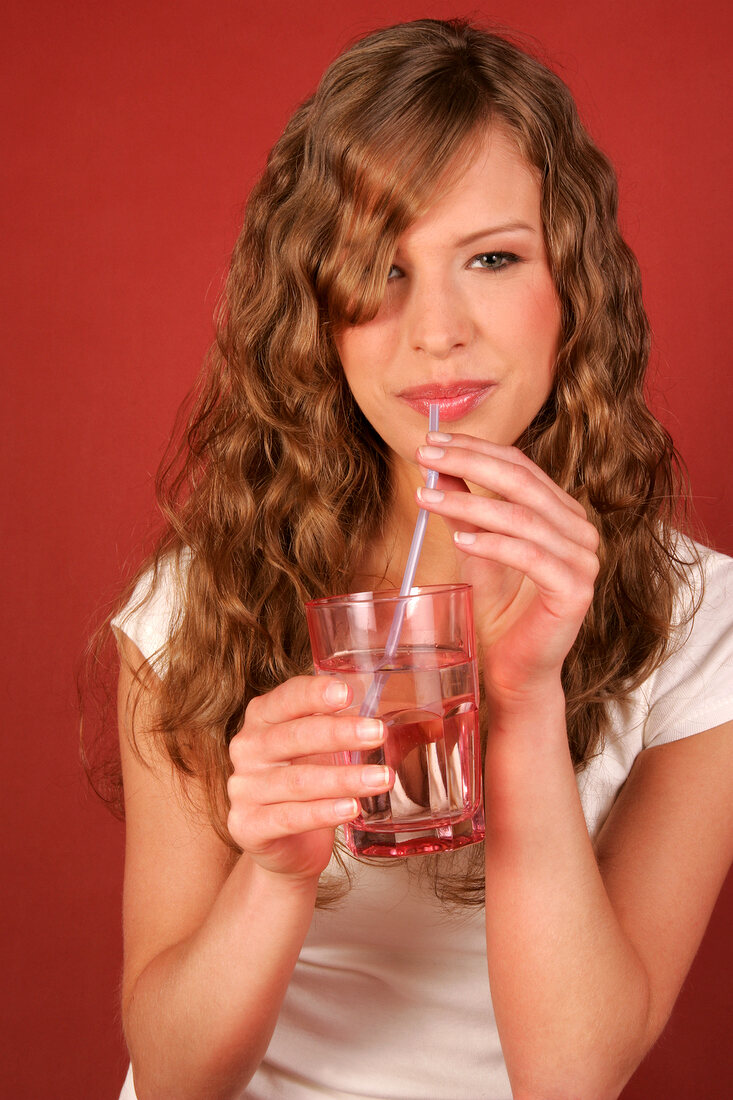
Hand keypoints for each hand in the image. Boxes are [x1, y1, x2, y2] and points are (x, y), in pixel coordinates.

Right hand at [227, 677, 390, 880]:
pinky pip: (289, 817)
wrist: (288, 846)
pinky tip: (352, 808)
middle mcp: (247, 749)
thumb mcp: (320, 750)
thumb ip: (339, 728)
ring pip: (298, 780)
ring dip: (344, 778)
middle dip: (339, 733)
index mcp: (261, 719)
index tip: (348, 692)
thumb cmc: (308, 786)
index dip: (314, 694)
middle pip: (293, 736)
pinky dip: (324, 812)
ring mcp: (243, 789)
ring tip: (382, 778)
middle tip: (378, 733)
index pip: (286, 699)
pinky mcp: (247, 826)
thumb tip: (385, 718)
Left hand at [416, 433, 599, 701]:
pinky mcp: (575, 590)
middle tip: (425, 455)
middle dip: (468, 462)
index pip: (519, 465)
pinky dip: (492, 544)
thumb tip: (437, 464)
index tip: (430, 440)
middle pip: (521, 481)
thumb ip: (464, 508)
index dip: (475, 448)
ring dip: (468, 502)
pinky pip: (529, 555)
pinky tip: (459, 541)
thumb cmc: (499, 611)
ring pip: (521, 517)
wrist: (514, 670)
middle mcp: (579, 529)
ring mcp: (583, 560)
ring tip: (426, 497)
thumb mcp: (475, 548)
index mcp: (561, 513)